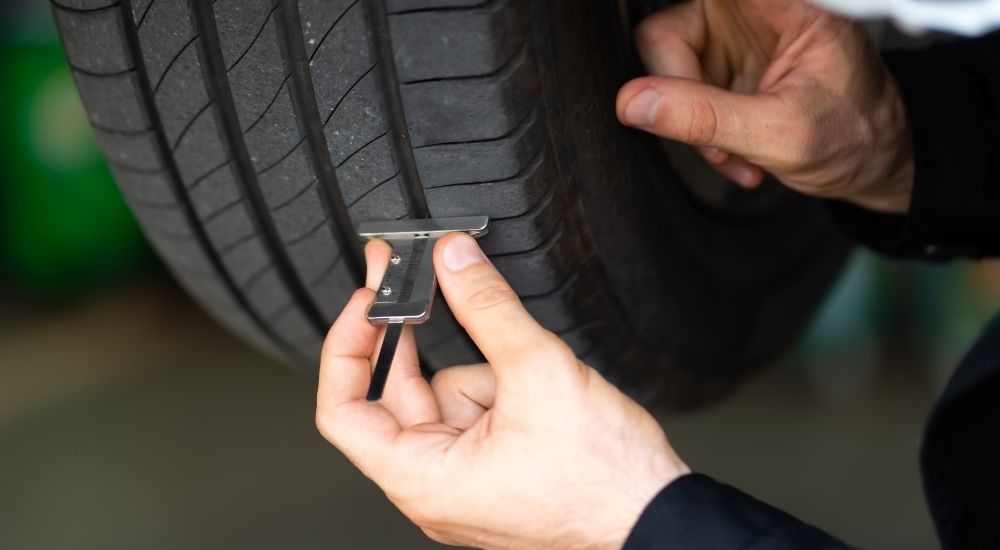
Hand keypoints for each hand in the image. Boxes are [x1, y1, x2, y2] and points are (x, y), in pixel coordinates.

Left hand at [316, 234, 689, 548]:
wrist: (657, 516)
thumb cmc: (603, 480)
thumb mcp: (537, 370)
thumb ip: (486, 306)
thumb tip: (453, 261)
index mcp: (423, 480)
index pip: (342, 412)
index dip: (346, 347)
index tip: (366, 303)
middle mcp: (435, 487)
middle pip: (396, 396)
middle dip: (412, 337)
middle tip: (412, 278)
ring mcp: (466, 480)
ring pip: (446, 398)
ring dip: (480, 369)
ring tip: (528, 372)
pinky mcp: (495, 469)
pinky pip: (478, 411)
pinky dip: (502, 386)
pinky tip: (541, 390)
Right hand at [616, 0, 913, 213]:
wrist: (874, 162)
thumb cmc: (855, 135)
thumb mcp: (779, 133)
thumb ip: (704, 117)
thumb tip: (634, 104)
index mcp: (781, 4)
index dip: (676, 45)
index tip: (668, 72)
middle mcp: (749, 10)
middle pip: (666, 35)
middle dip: (682, 99)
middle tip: (712, 140)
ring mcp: (730, 39)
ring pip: (666, 71)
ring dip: (694, 127)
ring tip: (735, 153)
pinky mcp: (720, 68)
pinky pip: (679, 96)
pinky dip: (701, 135)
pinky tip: (736, 151)